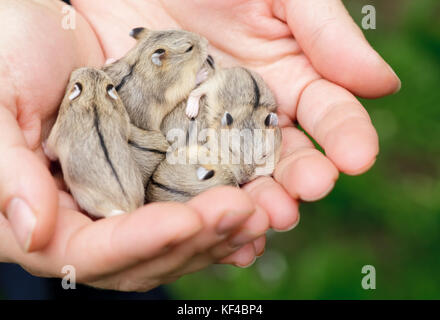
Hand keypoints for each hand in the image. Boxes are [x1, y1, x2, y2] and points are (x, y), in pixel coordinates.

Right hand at [0, 0, 266, 291]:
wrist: (49, 30)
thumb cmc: (7, 52)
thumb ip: (5, 168)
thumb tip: (31, 231)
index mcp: (43, 210)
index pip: (91, 250)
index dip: (139, 242)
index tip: (184, 221)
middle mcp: (88, 216)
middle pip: (144, 255)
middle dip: (194, 239)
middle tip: (242, 213)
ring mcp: (126, 199)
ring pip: (175, 239)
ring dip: (220, 232)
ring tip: (264, 214)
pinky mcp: (153, 178)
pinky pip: (191, 207)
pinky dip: (222, 214)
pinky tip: (255, 206)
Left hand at [71, 0, 399, 231]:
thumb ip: (325, 33)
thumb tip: (382, 84)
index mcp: (287, 80)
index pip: (327, 115)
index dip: (346, 135)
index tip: (358, 157)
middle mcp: (251, 114)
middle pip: (282, 156)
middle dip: (299, 177)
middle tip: (309, 191)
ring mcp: (206, 132)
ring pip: (236, 175)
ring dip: (254, 199)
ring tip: (264, 218)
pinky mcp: (164, 142)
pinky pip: (182, 177)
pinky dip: (199, 203)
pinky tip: (210, 222)